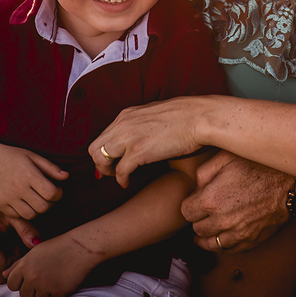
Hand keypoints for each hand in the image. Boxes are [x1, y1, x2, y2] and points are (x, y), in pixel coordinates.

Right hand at [0, 147, 66, 219]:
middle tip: (47, 196)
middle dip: (50, 203)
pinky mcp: (1, 205)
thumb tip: (66, 176)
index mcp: (29, 175)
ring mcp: (9, 198)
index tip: (57, 190)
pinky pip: (18, 216)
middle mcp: (19, 188)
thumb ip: (51, 168)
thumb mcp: (33, 156)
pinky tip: (25, 203)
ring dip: (38, 210)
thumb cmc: (13, 157)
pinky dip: (24, 213)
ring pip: (31, 215)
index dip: (59, 194)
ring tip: (36, 200)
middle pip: (43, 207)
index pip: (52, 193)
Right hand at [0, 183, 43, 283]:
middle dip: (11, 265)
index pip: (1, 268)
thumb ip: (27, 230)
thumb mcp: (15, 214)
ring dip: (4, 264)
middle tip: (22, 248)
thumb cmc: (1, 200)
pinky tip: (7, 245)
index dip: (16, 263)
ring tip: (14, 245)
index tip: (26, 250)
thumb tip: (38, 244)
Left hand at [3, 236, 93, 296]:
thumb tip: (3, 274)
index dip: (20, 282)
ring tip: (53, 281)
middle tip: (44, 279)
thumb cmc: (58, 247)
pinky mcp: (58, 292)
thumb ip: (18, 264)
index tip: (29, 278)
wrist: (81, 247)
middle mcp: (32, 277)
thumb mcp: (35, 252)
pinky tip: (62, 281)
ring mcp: (45, 286)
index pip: (12, 284)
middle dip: (32, 290)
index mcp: (24, 265)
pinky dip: (57, 293)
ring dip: (44, 294)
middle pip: (24, 296)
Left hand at [90, 97, 206, 187]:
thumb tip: (140, 132)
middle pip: (95, 148)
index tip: (110, 162)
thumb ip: (142, 122)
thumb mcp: (155, 113)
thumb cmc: (185, 116)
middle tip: (111, 172)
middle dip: (100, 163)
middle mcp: (123, 124)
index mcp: (127, 115)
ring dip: (107, 171)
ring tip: (118, 177)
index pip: (103, 136)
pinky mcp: (139, 151)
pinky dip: (121, 180)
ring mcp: (129, 138)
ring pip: (100, 158)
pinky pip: (120, 171)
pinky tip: (127, 182)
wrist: (200, 117)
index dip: (104, 152)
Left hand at [182, 151, 292, 252]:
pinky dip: (224, 245)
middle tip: (203, 212)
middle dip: (198, 220)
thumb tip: (196, 188)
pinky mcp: (253, 239)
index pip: (186, 212)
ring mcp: (238, 232)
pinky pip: (231, 250)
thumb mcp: (225, 157)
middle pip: (197, 229)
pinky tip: (223, 237)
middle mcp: (222, 220)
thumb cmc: (258, 164)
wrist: (289, 178)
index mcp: (211, 199)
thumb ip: (203, 173)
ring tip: (205, 233)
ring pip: (212, 244)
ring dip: (207, 237)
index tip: (195, 201)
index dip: (190, 205)